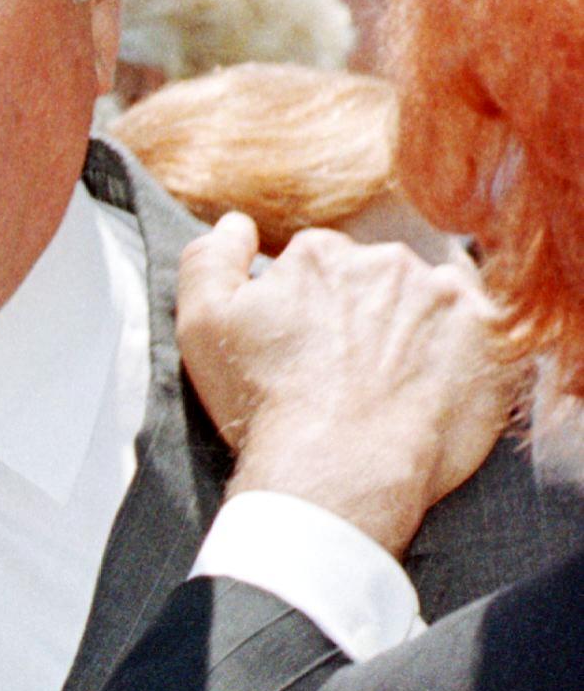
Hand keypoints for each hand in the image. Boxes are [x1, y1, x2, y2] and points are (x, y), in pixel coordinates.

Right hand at [177, 214, 519, 555]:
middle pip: (374, 278)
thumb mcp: (202, 324)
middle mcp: (384, 260)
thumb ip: (209, 258)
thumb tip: (237, 222)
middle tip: (345, 372)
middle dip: (362, 313)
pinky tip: (431, 383)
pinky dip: (460, 348)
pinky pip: (479, 327)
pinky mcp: (487, 336)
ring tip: (389, 385)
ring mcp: (442, 296)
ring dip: (412, 329)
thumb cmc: (263, 402)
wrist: (334, 468)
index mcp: (318, 253)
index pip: (319, 265)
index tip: (304, 350)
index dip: (308, 308)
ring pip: (427, 299)